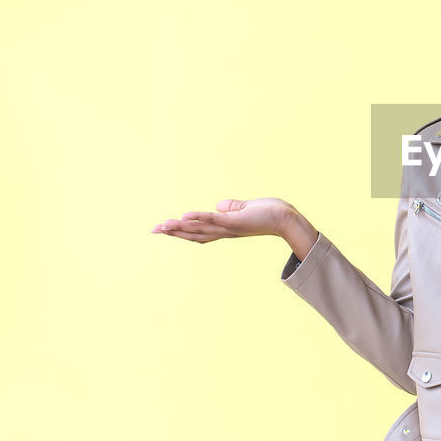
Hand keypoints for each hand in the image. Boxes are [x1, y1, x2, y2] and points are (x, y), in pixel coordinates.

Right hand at [151, 197, 296, 242]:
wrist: (287, 219)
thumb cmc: (269, 213)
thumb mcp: (246, 209)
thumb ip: (232, 208)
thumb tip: (219, 206)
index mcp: (225, 229)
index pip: (199, 232)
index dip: (181, 231)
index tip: (163, 229)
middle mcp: (225, 232)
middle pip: (194, 234)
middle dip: (173, 232)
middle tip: (153, 230)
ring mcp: (229, 228)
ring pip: (200, 229)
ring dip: (180, 227)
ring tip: (162, 226)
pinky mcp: (236, 222)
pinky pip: (214, 220)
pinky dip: (199, 218)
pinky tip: (184, 217)